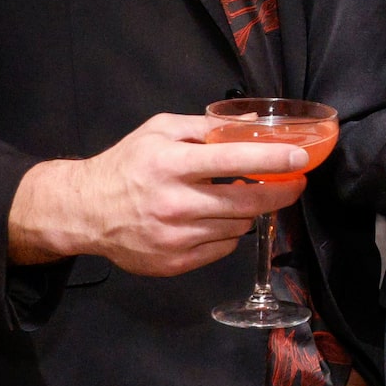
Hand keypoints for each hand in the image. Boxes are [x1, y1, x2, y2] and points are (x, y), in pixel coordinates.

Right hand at [6, 112, 308, 275]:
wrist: (84, 212)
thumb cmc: (126, 165)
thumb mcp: (159, 131)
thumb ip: (205, 126)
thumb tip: (253, 123)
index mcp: (171, 164)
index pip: (233, 160)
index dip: (273, 160)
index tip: (301, 159)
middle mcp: (175, 203)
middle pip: (247, 202)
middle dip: (280, 192)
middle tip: (295, 183)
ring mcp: (175, 237)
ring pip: (239, 226)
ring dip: (249, 211)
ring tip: (240, 197)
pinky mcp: (175, 262)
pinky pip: (223, 248)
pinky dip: (228, 233)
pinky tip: (215, 219)